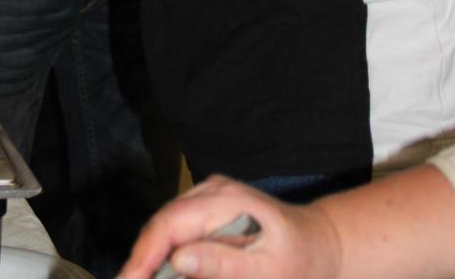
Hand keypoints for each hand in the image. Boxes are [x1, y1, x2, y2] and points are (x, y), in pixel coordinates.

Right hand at [119, 176, 339, 278]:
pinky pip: (178, 228)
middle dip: (142, 259)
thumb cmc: (299, 261)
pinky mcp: (210, 208)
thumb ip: (222, 264)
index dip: (144, 255)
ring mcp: (210, 196)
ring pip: (166, 225)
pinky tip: (165, 272)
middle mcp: (211, 191)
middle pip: (162, 223)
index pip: (169, 224)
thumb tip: (177, 260)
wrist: (321, 243)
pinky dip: (167, 252)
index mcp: (225, 201)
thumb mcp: (266, 271)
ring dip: (151, 257)